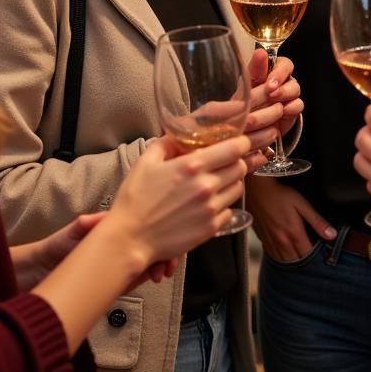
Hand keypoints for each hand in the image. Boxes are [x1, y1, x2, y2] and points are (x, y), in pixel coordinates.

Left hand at [12, 214, 178, 292]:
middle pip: (151, 243)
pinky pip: (137, 275)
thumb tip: (92, 219)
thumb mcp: (70, 234)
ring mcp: (119, 260)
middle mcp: (120, 242)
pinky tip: (153, 278)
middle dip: (165, 252)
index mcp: (113, 228)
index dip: (158, 232)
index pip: (142, 226)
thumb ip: (83, 227)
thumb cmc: (56, 246)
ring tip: (160, 274)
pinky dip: (147, 275)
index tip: (166, 241)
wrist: (43, 270)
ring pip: (147, 259)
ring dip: (159, 265)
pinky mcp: (116, 277)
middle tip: (167, 266)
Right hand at [102, 132, 251, 272]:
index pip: (233, 148)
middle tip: (224, 162)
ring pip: (237, 189)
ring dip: (230, 183)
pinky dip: (223, 205)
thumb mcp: (146, 161)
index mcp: (192, 166)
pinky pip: (228, 211)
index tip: (238, 141)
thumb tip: (181, 134)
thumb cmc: (135, 198)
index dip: (240, 142)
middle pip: (239, 168)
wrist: (130, 238)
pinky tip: (207, 204)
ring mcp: (210, 209)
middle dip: (235, 161)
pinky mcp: (210, 229)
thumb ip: (167, 143)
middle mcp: (206, 186)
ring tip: (215, 183)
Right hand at [245, 176, 335, 260]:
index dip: (316, 258)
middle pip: (296, 262)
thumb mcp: (302, 204)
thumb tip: (332, 235)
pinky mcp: (262, 239)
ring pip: (283, 262)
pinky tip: (285, 253)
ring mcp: (270, 242)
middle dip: (305, 263)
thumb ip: (317, 221)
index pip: (307, 256)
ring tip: (299, 258)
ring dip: (292, 262)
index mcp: (294, 234)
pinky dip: (280, 258)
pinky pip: (273, 256)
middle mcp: (281, 242)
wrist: (257, 189)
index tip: (321, 256)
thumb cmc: (281, 194)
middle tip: (312, 259)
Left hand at [246, 50, 303, 147]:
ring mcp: (289, 95)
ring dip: (284, 96)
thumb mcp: (248, 80)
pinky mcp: (292, 109)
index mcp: (274, 69)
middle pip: (292, 80)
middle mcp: (284, 81)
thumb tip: (260, 52)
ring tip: (272, 101)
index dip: (279, 72)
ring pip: (295, 91)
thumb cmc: (248, 93)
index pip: (285, 64)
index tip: (270, 82)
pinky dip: (291, 108)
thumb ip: (255, 67)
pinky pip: (298, 105)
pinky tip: (281, 111)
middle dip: (281, 88)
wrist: (246, 116)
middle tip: (270, 93)